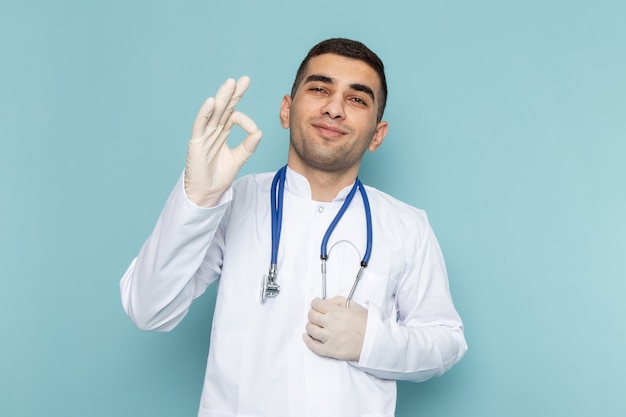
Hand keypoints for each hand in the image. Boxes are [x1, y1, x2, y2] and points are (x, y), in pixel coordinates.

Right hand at [185, 76, 262, 206]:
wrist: (207, 193)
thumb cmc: (219, 176)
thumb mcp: (239, 159)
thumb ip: (248, 146)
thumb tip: (259, 132)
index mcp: (222, 132)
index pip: (234, 117)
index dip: (246, 121)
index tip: (254, 131)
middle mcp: (212, 130)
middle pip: (224, 107)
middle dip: (234, 93)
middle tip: (244, 79)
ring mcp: (203, 135)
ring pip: (213, 112)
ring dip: (222, 97)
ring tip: (230, 83)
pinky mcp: (196, 142)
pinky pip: (200, 125)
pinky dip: (205, 113)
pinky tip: (212, 102)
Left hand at [303, 296, 367, 360]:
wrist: (374, 341)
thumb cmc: (366, 323)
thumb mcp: (354, 305)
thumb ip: (337, 300)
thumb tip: (325, 301)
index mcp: (336, 312)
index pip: (316, 304)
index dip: (315, 303)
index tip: (316, 304)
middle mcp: (331, 324)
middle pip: (312, 316)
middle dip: (312, 313)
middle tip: (315, 314)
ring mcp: (329, 338)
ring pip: (311, 330)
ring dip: (310, 326)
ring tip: (313, 325)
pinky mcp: (330, 350)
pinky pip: (314, 346)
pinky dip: (308, 341)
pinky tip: (306, 337)